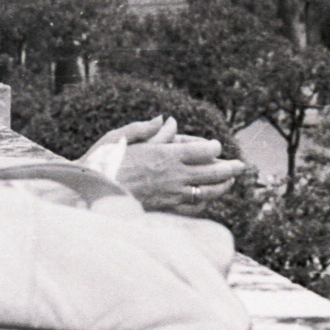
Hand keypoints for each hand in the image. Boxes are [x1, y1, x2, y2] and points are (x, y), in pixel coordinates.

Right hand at [82, 117, 245, 211]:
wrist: (88, 195)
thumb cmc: (102, 163)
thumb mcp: (120, 136)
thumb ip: (146, 128)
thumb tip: (166, 119)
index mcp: (165, 154)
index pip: (202, 150)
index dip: (213, 147)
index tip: (215, 146)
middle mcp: (173, 175)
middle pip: (212, 172)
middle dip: (229, 168)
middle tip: (241, 166)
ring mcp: (171, 194)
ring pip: (206, 192)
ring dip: (221, 187)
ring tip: (229, 182)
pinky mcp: (165, 209)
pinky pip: (192, 208)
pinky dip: (203, 203)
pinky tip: (206, 200)